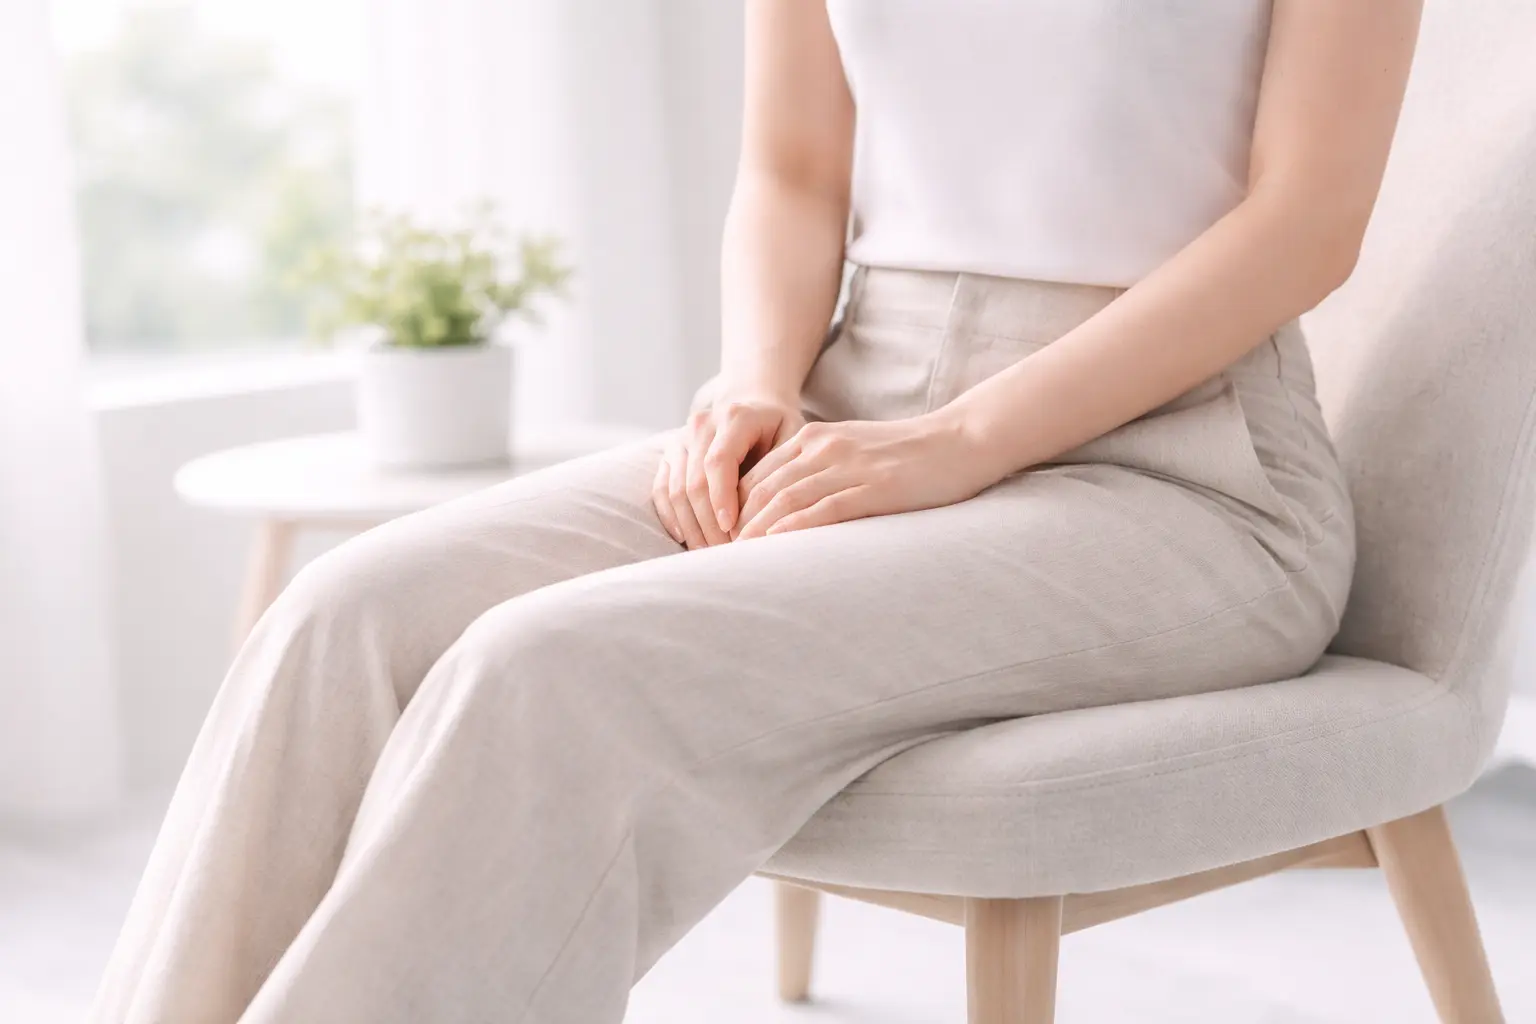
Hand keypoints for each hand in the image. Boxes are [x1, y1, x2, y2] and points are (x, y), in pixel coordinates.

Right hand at [652, 395, 805, 548]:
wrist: (751, 402)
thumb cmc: (777, 427)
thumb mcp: (792, 437)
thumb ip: (782, 469)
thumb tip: (773, 514)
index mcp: (734, 417)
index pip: (718, 462)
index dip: (722, 499)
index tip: (731, 530)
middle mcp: (701, 425)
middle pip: (695, 482)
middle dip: (708, 523)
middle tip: (725, 553)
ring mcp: (680, 439)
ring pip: (676, 490)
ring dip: (691, 526)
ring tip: (709, 552)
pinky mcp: (669, 454)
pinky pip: (662, 489)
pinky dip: (671, 516)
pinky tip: (685, 538)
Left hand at [734, 414, 994, 539]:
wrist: (960, 441)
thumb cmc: (907, 454)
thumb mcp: (852, 452)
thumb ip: (819, 470)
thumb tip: (788, 505)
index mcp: (814, 439)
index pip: (758, 474)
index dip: (735, 506)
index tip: (720, 536)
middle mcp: (823, 448)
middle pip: (764, 488)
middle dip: (738, 522)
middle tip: (720, 556)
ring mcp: (848, 466)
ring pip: (787, 498)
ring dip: (758, 530)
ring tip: (738, 558)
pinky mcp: (874, 487)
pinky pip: (826, 508)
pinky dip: (797, 527)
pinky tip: (777, 544)